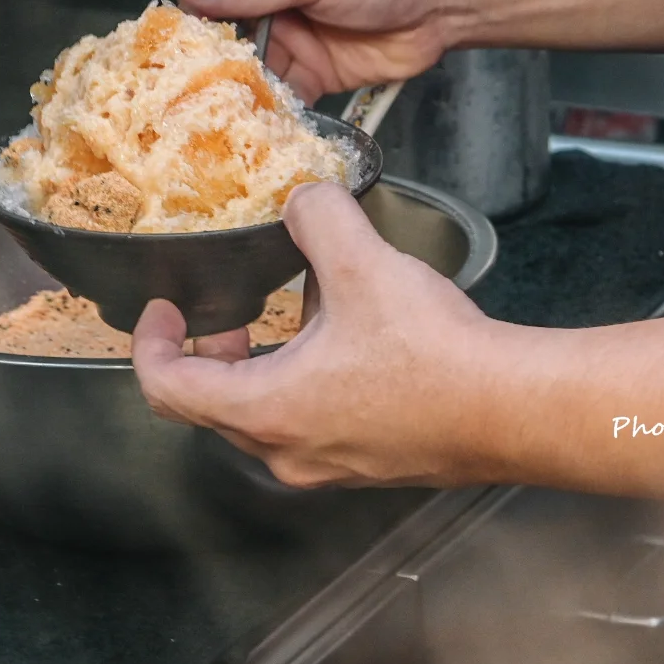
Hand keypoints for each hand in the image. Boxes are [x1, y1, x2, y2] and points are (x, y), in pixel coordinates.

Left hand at [131, 183, 499, 487]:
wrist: (512, 407)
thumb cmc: (436, 356)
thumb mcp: (362, 263)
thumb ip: (316, 218)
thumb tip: (302, 198)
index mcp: (266, 409)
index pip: (169, 388)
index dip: (151, 343)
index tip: (161, 312)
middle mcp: (287, 451)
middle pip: (213, 406)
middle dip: (211, 352)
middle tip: (223, 315)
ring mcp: (328, 465)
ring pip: (265, 416)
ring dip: (264, 364)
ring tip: (298, 314)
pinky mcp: (367, 463)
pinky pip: (311, 423)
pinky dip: (306, 381)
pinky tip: (349, 337)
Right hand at [172, 0, 462, 101]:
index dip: (190, 7)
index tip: (186, 41)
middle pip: (213, 28)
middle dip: (206, 58)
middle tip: (193, 91)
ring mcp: (285, 31)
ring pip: (240, 66)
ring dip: (233, 91)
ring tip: (218, 117)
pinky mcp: (308, 69)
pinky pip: (276, 95)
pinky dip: (267, 112)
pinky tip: (257, 129)